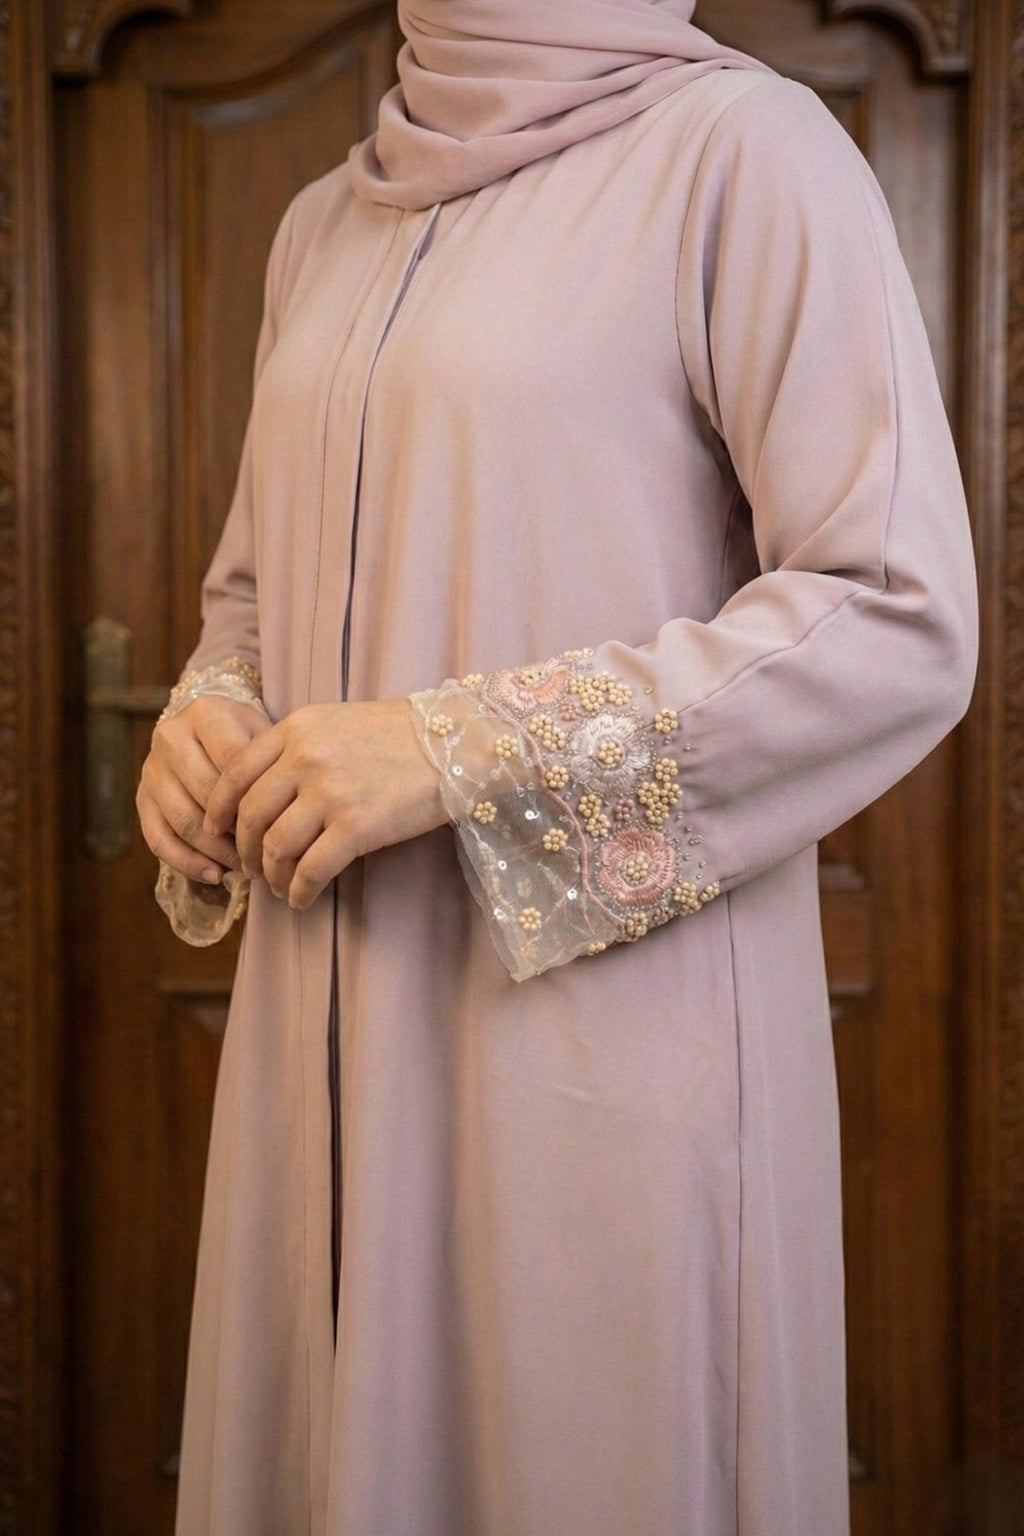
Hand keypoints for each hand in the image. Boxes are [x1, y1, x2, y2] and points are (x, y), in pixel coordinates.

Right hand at [137, 695, 270, 883]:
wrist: (208, 728)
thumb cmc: (247, 737)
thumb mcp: (264, 735)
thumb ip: (271, 764)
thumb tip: (280, 817)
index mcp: (205, 714)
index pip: (234, 764)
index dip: (259, 799)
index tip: (284, 825)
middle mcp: (170, 736)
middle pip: (207, 794)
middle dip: (240, 830)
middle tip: (269, 853)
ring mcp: (151, 769)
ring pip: (184, 820)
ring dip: (218, 852)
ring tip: (248, 868)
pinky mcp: (141, 798)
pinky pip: (159, 839)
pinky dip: (187, 863)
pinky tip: (215, 875)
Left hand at [203, 699, 444, 908]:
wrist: (456, 744)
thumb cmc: (401, 735)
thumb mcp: (338, 722)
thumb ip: (298, 747)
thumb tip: (264, 793)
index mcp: (297, 729)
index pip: (235, 773)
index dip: (219, 809)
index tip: (218, 830)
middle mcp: (306, 758)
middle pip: (250, 816)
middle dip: (244, 850)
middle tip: (252, 868)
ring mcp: (329, 793)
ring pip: (276, 847)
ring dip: (272, 875)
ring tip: (279, 887)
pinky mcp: (356, 827)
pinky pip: (311, 870)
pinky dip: (300, 891)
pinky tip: (303, 898)